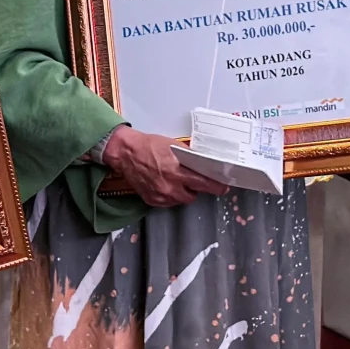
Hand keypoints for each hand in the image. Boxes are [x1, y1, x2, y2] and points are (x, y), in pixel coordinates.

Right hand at [102, 126, 228, 207]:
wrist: (126, 153)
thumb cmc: (149, 146)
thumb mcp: (174, 146)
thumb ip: (189, 157)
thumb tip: (203, 163)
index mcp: (177, 171)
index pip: (204, 183)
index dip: (216, 186)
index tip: (223, 187)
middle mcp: (170, 186)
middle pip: (194, 195)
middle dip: (196, 188)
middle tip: (195, 180)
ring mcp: (161, 195)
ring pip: (181, 200)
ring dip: (183, 192)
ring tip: (176, 180)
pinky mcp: (152, 200)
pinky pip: (168, 202)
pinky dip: (170, 195)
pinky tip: (165, 184)